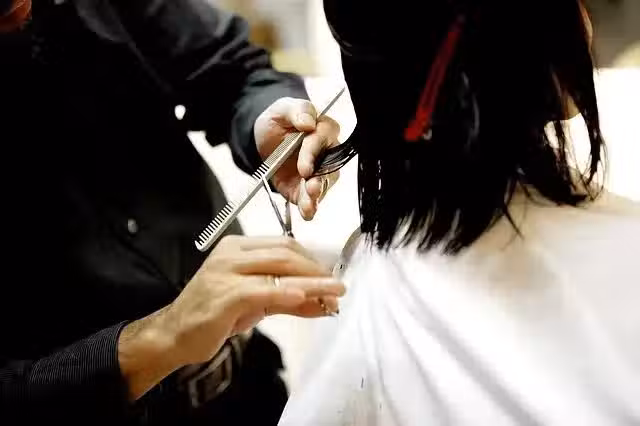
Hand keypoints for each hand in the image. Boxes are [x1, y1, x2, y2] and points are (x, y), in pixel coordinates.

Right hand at [118, 236, 344, 399]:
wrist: (175, 335)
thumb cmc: (213, 315)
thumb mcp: (255, 303)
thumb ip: (288, 299)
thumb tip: (323, 301)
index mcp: (237, 248)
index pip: (284, 244)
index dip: (312, 259)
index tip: (331, 275)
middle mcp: (231, 254)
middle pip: (284, 253)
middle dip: (316, 270)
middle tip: (337, 286)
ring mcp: (226, 272)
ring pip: (278, 269)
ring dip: (311, 282)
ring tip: (333, 293)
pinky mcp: (224, 295)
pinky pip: (262, 290)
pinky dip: (286, 293)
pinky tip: (304, 297)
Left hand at [254, 97, 340, 219]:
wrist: (263, 140)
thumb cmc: (278, 120)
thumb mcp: (282, 109)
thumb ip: (297, 111)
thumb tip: (308, 122)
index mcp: (324, 129)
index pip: (323, 140)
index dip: (313, 154)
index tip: (304, 167)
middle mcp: (327, 153)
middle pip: (329, 167)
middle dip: (320, 180)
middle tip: (311, 187)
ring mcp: (319, 173)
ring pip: (324, 186)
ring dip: (316, 196)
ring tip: (308, 205)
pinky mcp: (307, 189)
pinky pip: (313, 199)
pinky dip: (310, 208)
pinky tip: (307, 214)